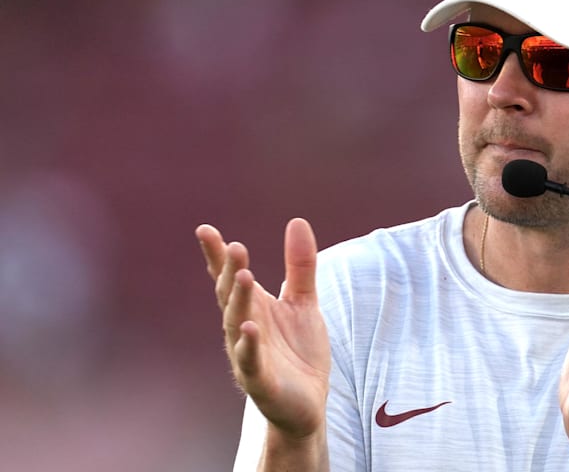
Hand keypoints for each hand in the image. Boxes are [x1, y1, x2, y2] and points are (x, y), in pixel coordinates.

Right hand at [197, 218, 330, 440]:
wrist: (309, 402)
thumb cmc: (299, 351)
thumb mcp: (304, 302)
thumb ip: (300, 265)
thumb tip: (297, 221)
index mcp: (252, 308)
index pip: (230, 278)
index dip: (217, 256)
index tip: (205, 230)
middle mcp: (243, 328)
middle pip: (231, 297)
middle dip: (230, 272)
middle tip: (234, 247)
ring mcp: (248, 355)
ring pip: (237, 325)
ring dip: (239, 302)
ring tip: (245, 276)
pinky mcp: (260, 381)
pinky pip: (251, 362)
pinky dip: (249, 346)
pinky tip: (250, 329)